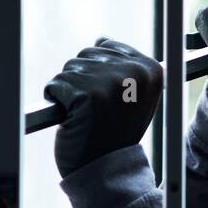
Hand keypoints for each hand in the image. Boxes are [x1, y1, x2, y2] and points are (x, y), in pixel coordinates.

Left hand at [44, 37, 162, 178]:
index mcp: (152, 71)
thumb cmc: (115, 132)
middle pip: (87, 53)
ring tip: (85, 114)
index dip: (100, 72)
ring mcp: (111, 83)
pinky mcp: (85, 96)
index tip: (109, 97)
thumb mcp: (132, 96)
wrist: (105, 169)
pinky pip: (55, 85)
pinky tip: (72, 118)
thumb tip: (102, 38)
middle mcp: (135, 73)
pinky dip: (56, 101)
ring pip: (69, 68)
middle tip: (96, 108)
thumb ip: (123, 67)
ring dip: (69, 92)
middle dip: (83, 79)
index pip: (108, 45)